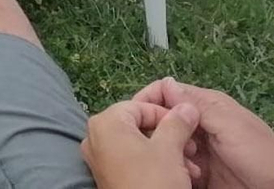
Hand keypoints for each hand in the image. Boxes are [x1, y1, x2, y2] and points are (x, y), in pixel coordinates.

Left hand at [82, 99, 199, 188]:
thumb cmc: (154, 181)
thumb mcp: (170, 150)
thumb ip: (177, 123)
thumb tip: (186, 106)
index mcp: (105, 123)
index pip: (138, 106)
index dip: (166, 115)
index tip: (188, 127)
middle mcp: (95, 137)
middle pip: (139, 126)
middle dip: (170, 137)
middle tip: (192, 149)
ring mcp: (99, 158)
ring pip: (139, 145)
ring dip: (168, 153)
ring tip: (192, 168)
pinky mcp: (107, 176)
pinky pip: (132, 161)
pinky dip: (155, 164)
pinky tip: (179, 175)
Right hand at [134, 79, 273, 188]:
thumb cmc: (260, 155)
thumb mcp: (230, 125)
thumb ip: (198, 104)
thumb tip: (165, 81)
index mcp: (206, 106)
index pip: (166, 92)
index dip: (149, 101)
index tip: (136, 116)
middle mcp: (199, 125)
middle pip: (162, 118)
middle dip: (156, 129)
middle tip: (159, 144)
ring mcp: (198, 149)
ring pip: (166, 143)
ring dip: (164, 151)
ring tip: (175, 163)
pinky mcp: (198, 172)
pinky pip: (174, 165)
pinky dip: (172, 169)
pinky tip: (179, 175)